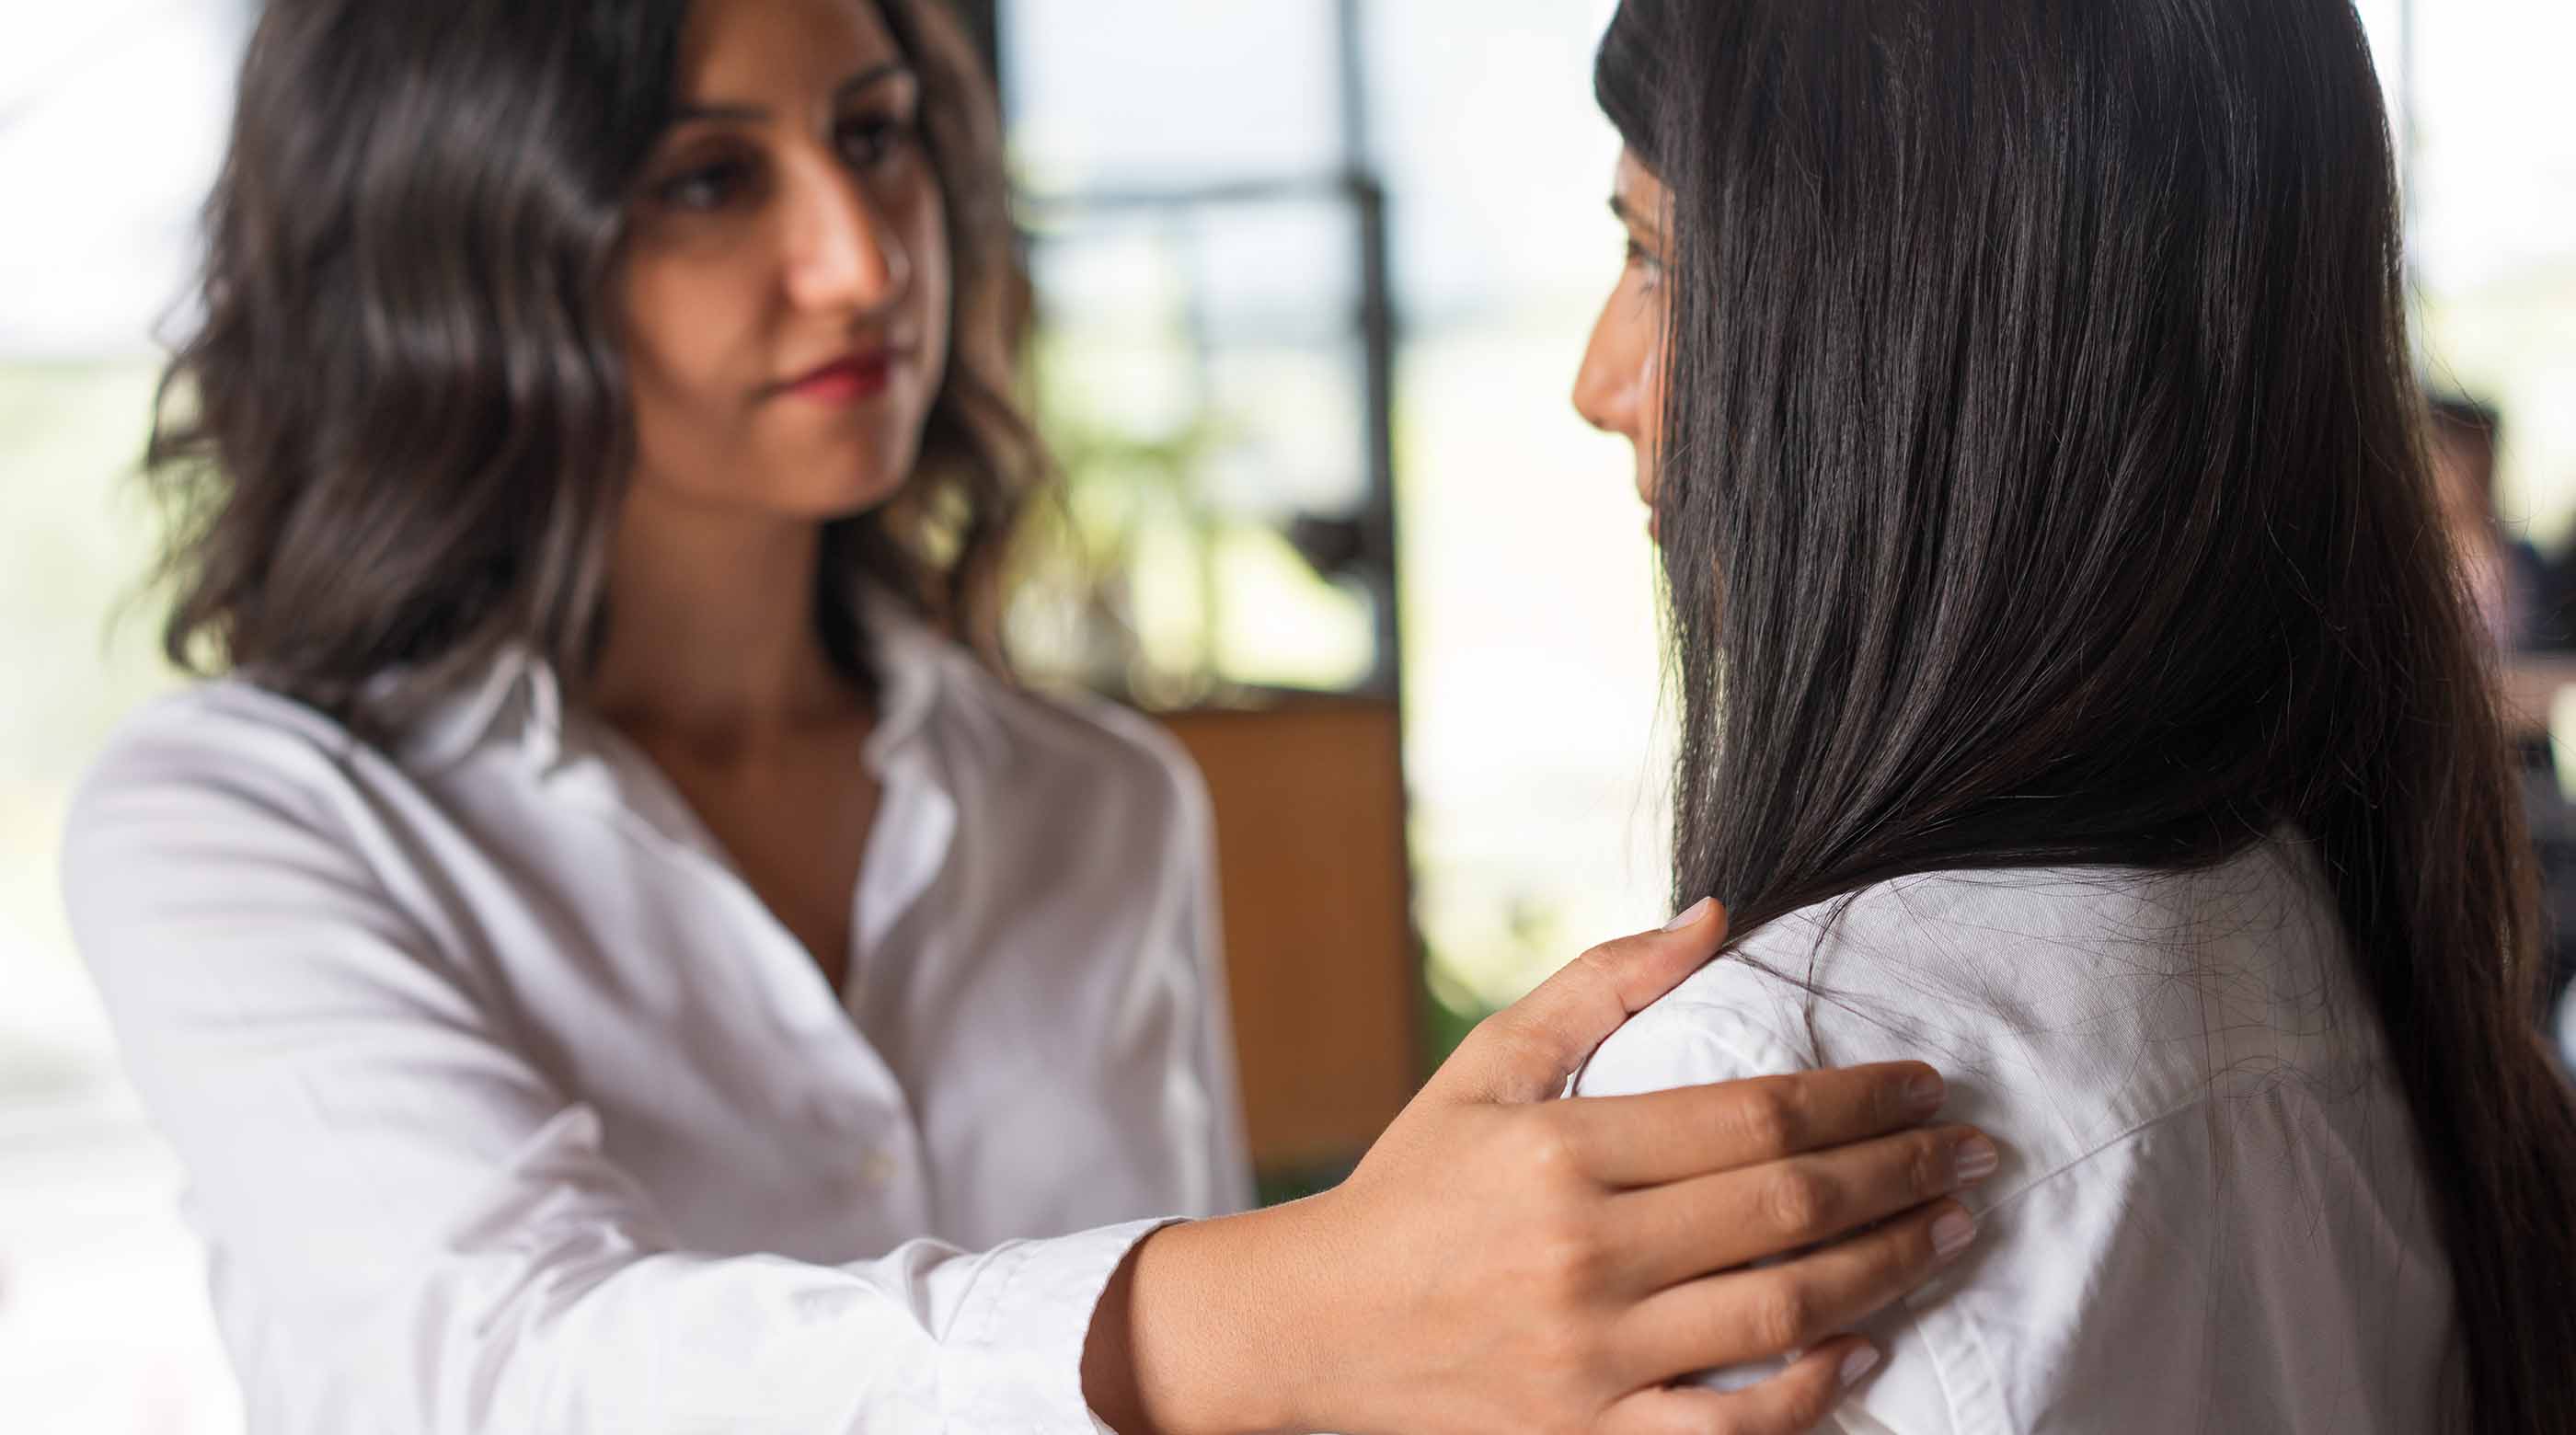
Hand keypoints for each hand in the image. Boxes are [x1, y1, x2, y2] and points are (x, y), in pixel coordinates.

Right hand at [1087, 901, 1995, 1434]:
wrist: (1313, 1326)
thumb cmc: (1410, 1184)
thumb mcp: (1485, 1064)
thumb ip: (1601, 987)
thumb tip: (1717, 913)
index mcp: (1562, 1152)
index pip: (1754, 1118)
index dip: (1858, 1098)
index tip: (1924, 1086)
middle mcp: (1583, 1254)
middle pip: (1787, 1209)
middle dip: (1901, 1176)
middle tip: (1973, 1155)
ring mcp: (1590, 1358)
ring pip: (1782, 1315)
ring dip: (1885, 1270)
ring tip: (1946, 1233)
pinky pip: (1730, 1428)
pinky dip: (1811, 1393)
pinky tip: (1865, 1349)